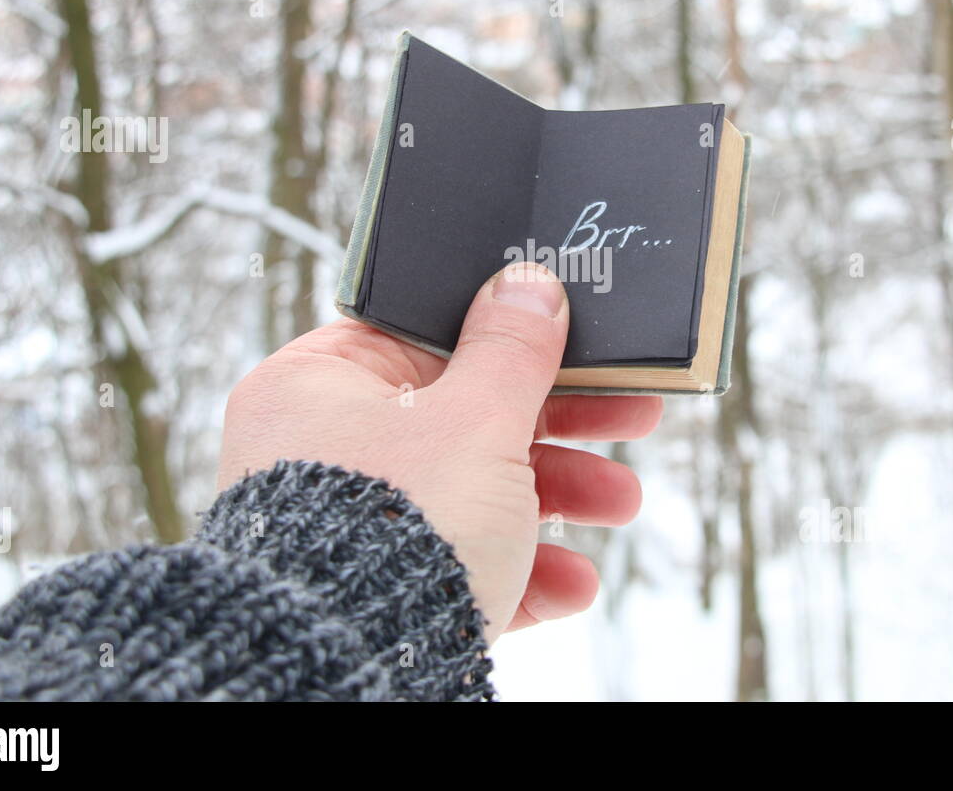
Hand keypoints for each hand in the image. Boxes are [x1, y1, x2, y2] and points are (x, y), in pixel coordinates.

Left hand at [217, 262, 661, 642]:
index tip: (575, 341)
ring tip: (620, 505)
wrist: (355, 668)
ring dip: (559, 499)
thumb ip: (511, 350)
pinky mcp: (378, 588)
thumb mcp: (475, 420)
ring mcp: (350, 522)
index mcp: (322, 383)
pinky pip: (458, 561)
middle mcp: (326, 448)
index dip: (510, 337)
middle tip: (630, 417)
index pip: (425, 336)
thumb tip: (529, 283)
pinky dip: (522, 568)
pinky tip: (574, 583)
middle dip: (561, 427)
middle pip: (465, 416)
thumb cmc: (399, 525)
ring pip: (472, 492)